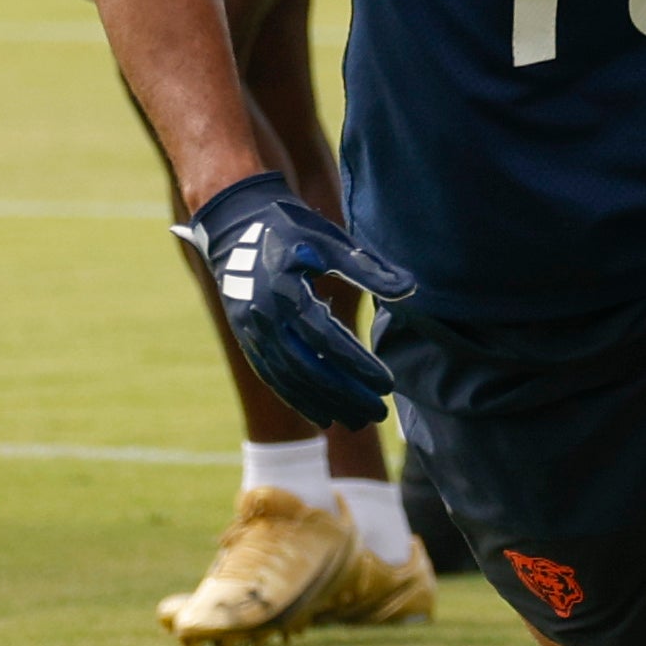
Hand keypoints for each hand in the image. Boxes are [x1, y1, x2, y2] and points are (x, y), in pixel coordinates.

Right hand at [182, 173, 414, 432]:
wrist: (236, 224)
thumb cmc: (291, 228)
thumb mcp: (330, 240)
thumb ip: (368, 268)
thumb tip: (409, 289)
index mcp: (286, 291)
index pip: (327, 339)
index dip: (358, 364)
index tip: (387, 383)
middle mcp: (264, 318)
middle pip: (308, 368)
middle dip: (345, 394)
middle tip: (378, 412)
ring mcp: (251, 332)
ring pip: (289, 379)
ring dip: (324, 403)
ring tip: (356, 421)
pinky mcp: (247, 339)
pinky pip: (273, 377)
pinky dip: (298, 399)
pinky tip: (322, 414)